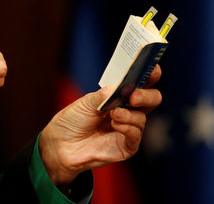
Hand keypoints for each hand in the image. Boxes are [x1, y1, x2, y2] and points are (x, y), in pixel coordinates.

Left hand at [39, 65, 162, 184]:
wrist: (61, 144)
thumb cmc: (73, 120)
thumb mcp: (85, 102)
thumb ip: (104, 95)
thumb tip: (119, 88)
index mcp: (120, 95)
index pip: (142, 81)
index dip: (150, 73)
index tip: (152, 68)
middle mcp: (129, 110)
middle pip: (152, 99)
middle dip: (146, 95)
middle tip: (134, 96)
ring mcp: (129, 128)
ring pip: (142, 117)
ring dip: (129, 114)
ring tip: (113, 114)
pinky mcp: (127, 146)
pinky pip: (135, 135)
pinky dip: (127, 128)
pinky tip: (115, 125)